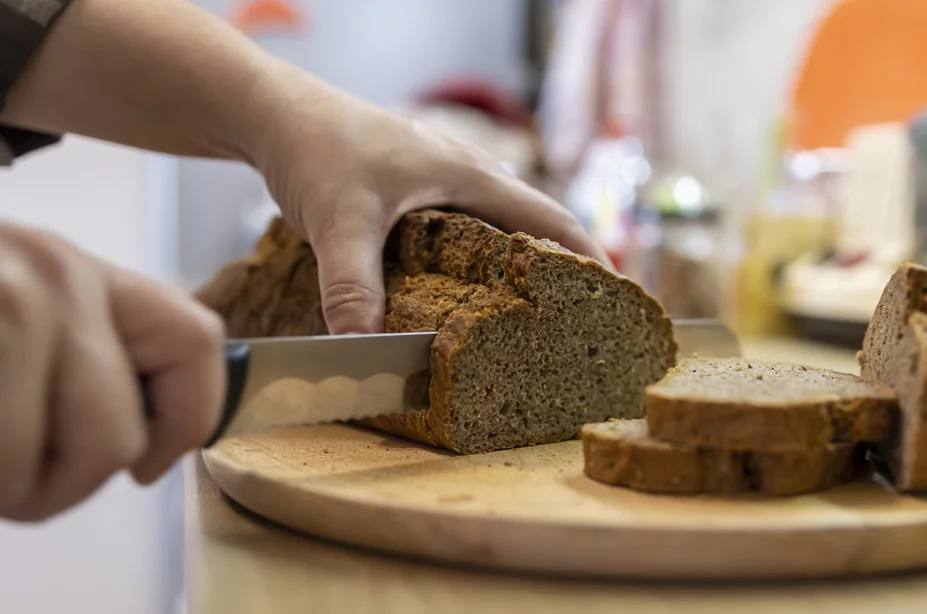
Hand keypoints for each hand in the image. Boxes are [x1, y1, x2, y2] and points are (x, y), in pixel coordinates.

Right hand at [0, 223, 223, 521]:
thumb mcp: (19, 312)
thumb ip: (87, 356)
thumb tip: (148, 446)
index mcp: (82, 271)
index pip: (196, 343)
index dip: (189, 420)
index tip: (148, 466)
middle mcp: (54, 275)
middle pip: (117, 434)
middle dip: (67, 486)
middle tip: (20, 484)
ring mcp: (9, 302)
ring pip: (53, 462)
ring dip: (16, 488)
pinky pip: (4, 463)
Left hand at [249, 74, 610, 334]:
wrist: (275, 114)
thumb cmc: (315, 148)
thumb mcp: (338, 221)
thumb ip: (353, 285)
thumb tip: (366, 349)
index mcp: (471, 175)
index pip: (550, 220)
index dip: (587, 260)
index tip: (615, 300)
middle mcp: (469, 175)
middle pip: (536, 225)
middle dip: (563, 269)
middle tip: (581, 320)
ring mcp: (445, 179)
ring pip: (502, 227)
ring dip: (523, 264)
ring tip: (535, 314)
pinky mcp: (420, 189)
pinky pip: (470, 228)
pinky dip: (484, 259)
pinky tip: (470, 290)